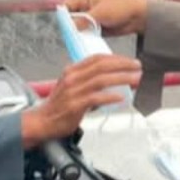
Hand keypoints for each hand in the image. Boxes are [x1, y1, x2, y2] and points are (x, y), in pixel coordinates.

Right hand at [20, 53, 141, 146]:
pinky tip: (121, 97)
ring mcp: (73, 91)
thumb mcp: (72, 88)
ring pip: (102, 80)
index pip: (97, 58)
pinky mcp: (75, 105)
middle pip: (102, 66)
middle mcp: (72, 78)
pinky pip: (96, 98)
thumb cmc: (59, 107)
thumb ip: (90, 83)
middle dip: (123, 65)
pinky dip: (110, 96)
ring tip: (136, 80)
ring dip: (122, 78)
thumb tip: (114, 83)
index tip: (130, 61)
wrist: (42, 122)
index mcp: (72, 71)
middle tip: (138, 68)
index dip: (116, 58)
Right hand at [65, 0, 149, 37]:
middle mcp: (85, 8)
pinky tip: (85, 44)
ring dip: (78, 34)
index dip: (63, 15)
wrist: (137, 17)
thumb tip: (72, 28)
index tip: (64, 26)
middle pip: (70, 18)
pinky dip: (85, 39)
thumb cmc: (120, 8)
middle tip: (71, 36)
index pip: (66, 5)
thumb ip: (85, 20)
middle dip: (70, 27)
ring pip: (77, 28)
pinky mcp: (95, 29)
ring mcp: (89, 19)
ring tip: (79, 41)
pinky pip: (85, 34)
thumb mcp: (101, 13)